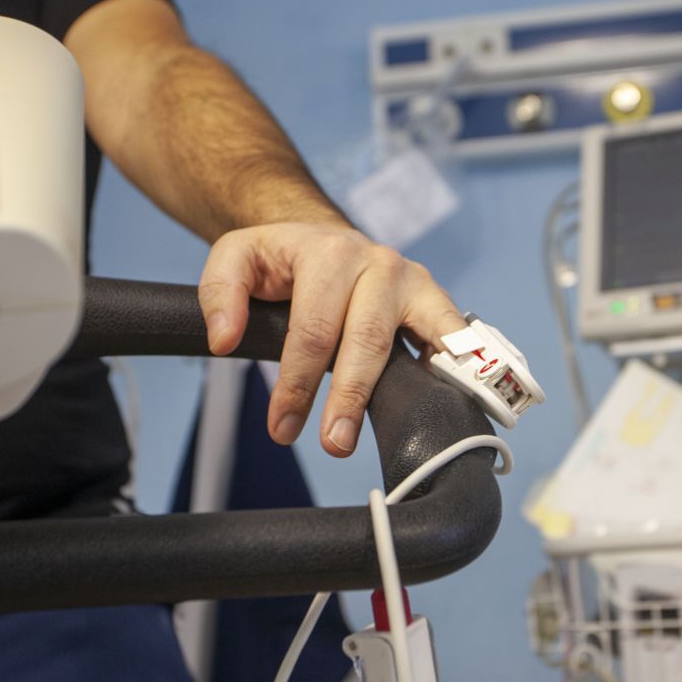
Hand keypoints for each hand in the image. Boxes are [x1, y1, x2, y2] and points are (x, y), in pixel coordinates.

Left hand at [198, 222, 466, 456]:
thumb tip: (225, 339)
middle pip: (366, 339)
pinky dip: (462, 365)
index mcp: (328, 252)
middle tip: (334, 444)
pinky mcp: (436, 299)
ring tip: (400, 429)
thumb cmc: (282, 259)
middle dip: (349, 397)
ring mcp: (414, 280)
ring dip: (407, 389)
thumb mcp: (235, 257)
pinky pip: (456, 335)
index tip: (282, 427)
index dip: (297, 383)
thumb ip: (219, 292)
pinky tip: (454, 398)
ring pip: (415, 339)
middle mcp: (379, 262)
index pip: (313, 328)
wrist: (323, 237)